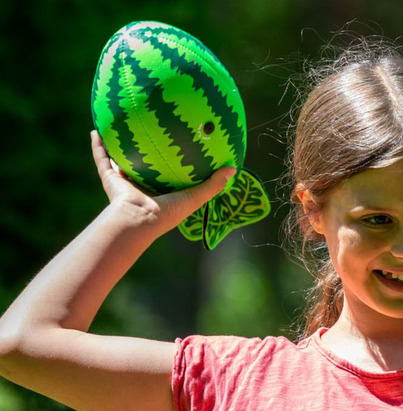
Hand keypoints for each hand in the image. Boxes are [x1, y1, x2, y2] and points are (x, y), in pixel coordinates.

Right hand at [90, 130, 236, 234]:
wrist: (138, 220)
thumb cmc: (168, 212)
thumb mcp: (195, 197)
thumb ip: (214, 184)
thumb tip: (234, 168)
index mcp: (161, 191)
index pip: (167, 173)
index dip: (172, 161)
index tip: (178, 144)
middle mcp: (142, 185)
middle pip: (143, 164)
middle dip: (145, 150)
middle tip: (150, 131)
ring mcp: (124, 181)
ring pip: (119, 159)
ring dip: (117, 145)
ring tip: (117, 126)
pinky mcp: (110, 179)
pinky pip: (101, 159)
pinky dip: (97, 146)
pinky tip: (96, 130)